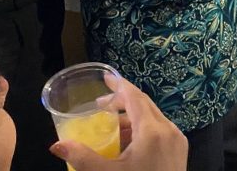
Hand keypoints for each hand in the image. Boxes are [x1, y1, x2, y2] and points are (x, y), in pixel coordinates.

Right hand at [50, 74, 186, 170]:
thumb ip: (82, 158)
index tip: (105, 78)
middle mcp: (169, 130)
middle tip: (100, 105)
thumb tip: (57, 146)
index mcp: (152, 131)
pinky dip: (142, 128)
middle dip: (122, 101)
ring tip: (111, 126)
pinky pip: (159, 130)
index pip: (135, 97)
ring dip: (132, 116)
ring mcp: (177, 140)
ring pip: (152, 117)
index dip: (118, 85)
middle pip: (144, 104)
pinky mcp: (179, 151)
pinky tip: (127, 142)